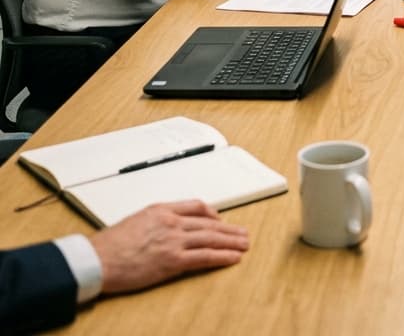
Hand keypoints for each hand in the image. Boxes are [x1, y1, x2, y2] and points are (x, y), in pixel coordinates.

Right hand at [89, 201, 248, 294]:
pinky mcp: (172, 261)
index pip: (196, 206)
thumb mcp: (136, 220)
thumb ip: (155, 221)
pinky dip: (222, 257)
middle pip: (208, 223)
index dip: (212, 213)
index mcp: (162, 210)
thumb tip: (164, 228)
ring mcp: (173, 241)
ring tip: (244, 244)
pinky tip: (233, 258)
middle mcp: (171, 222)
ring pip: (211, 238)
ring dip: (231, 242)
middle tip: (242, 233)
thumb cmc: (109, 245)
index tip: (220, 219)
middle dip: (228, 229)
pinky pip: (204, 257)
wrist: (96, 260)